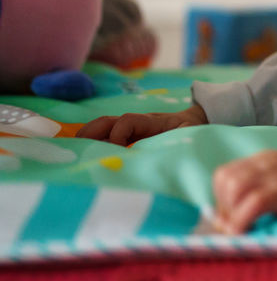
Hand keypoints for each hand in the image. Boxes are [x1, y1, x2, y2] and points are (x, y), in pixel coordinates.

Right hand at [76, 104, 207, 144]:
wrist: (200, 121)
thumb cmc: (195, 131)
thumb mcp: (189, 137)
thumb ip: (176, 144)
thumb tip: (163, 159)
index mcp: (153, 122)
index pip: (128, 121)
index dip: (118, 133)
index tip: (115, 150)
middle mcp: (138, 123)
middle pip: (109, 121)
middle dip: (91, 133)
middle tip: (78, 150)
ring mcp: (132, 128)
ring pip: (105, 127)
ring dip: (88, 137)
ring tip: (73, 153)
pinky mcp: (129, 136)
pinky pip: (107, 136)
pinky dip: (94, 143)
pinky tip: (82, 156)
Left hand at [211, 146, 276, 233]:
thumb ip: (255, 191)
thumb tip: (225, 221)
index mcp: (262, 160)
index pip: (224, 174)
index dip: (220, 198)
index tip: (232, 216)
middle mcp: (265, 163)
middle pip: (224, 178)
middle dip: (222, 206)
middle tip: (235, 222)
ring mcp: (275, 174)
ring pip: (233, 187)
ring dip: (230, 212)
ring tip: (242, 226)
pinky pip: (252, 203)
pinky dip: (241, 220)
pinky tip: (245, 231)